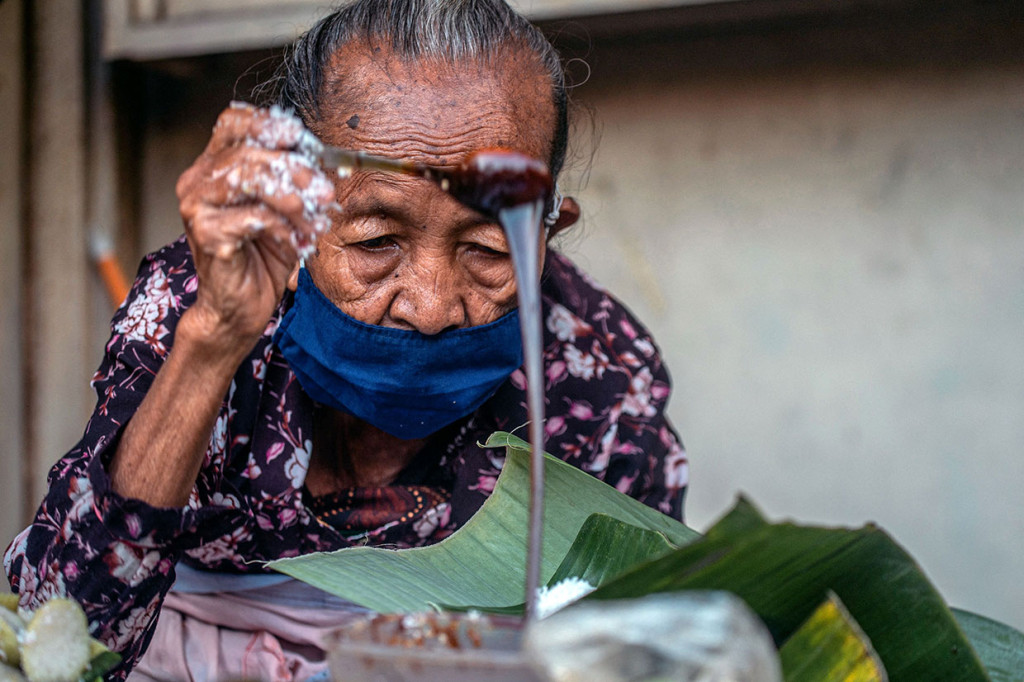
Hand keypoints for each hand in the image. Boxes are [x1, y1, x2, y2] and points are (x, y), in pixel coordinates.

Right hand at [176, 102, 333, 355]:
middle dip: (295, 169)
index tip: (299, 137)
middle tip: (325, 191)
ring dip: (293, 200)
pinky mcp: (205, 233)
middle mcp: (198, 181)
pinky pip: (255, 217)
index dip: (266, 123)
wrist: (240, 308)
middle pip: (248, 152)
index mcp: (214, 167)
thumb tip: (327, 164)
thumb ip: (296, 184)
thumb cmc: (262, 258)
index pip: (232, 123)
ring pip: (249, 179)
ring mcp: (196, 206)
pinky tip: (297, 244)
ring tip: (316, 221)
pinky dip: (285, 229)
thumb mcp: (286, 213)